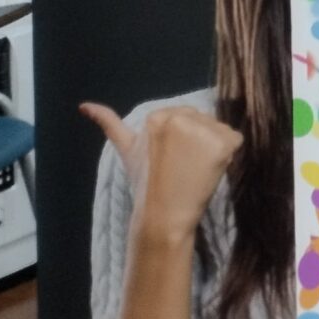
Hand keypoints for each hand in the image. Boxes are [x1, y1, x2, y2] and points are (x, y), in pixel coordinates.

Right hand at [82, 102, 241, 248]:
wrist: (163, 214)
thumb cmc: (145, 182)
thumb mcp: (126, 148)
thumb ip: (108, 122)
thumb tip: (84, 105)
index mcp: (156, 116)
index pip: (183, 117)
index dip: (181, 140)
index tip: (170, 159)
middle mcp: (180, 116)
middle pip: (202, 120)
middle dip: (196, 141)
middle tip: (181, 166)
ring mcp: (203, 129)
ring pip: (218, 130)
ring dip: (212, 147)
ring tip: (193, 168)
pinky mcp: (223, 142)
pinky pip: (235, 139)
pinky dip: (228, 154)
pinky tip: (210, 168)